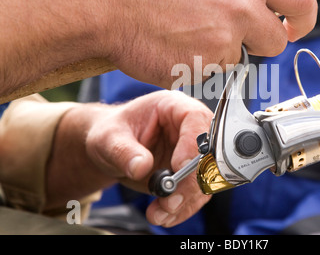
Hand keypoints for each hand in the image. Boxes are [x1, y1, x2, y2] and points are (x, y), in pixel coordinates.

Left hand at [84, 90, 212, 226]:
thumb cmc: (112, 134)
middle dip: (192, 181)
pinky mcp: (191, 174)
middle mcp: (189, 127)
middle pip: (208, 151)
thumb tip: (141, 167)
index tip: (178, 168)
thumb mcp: (109, 139)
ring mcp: (193, 152)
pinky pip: (197, 193)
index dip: (192, 143)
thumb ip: (124, 151)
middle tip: (169, 201)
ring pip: (207, 177)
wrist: (112, 150)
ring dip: (186, 199)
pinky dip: (183, 208)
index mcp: (173, 107)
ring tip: (159, 213)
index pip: (195, 118)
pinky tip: (164, 214)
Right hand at [95, 0, 317, 87]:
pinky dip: (198, 66)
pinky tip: (174, 46)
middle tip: (226, 34)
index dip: (304, 18)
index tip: (295, 27)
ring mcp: (224, 40)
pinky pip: (212, 73)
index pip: (301, 0)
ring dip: (219, 53)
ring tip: (184, 33)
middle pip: (274, 41)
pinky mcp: (204, 67)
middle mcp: (241, 8)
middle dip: (257, 43)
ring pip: (238, 59)